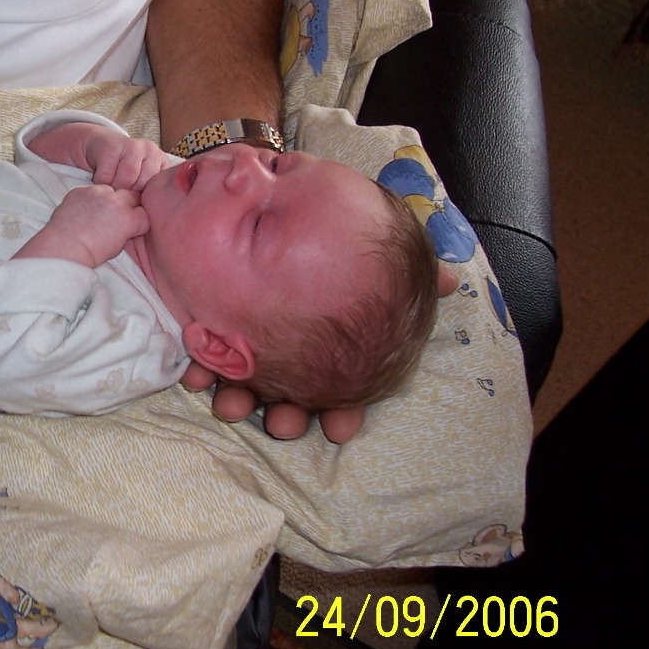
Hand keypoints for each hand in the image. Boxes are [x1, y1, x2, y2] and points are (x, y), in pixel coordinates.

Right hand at [13, 185, 147, 267]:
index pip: (105, 192)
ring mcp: (115, 203)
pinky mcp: (126, 217)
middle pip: (122, 192)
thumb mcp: (66, 216)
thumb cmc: (61, 241)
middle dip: (123, 205)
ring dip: (133, 215)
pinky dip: (141, 228)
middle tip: (120, 223)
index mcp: (84, 191)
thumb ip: (81, 210)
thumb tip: (89, 219)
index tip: (105, 218)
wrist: (64, 247)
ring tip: (124, 232)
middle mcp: (101, 192)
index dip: (109, 205)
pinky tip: (130, 237)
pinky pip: (144, 218)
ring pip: (135, 201)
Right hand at [85, 133, 170, 190]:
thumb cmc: (123, 169)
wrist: (101, 145)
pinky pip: (107, 175)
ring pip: (125, 180)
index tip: (133, 197)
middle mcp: (151, 150)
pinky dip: (101, 181)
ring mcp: (133, 145)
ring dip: (114, 188)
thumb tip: (153, 213)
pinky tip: (101, 177)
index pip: (155, 188)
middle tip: (120, 190)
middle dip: (128, 192)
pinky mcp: (113, 148)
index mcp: (161, 160)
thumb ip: (149, 191)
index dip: (141, 197)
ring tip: (110, 186)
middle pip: (141, 184)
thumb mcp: (141, 178)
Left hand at [193, 267, 462, 444]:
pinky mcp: (214, 336)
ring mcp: (252, 352)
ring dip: (239, 401)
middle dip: (286, 414)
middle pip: (290, 398)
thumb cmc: (337, 248)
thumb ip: (414, 272)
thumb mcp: (378, 255)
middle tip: (281, 422)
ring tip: (229, 405)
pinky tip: (195, 376)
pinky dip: (201, 370)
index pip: (340, 392)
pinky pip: (205, 360)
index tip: (338, 427)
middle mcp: (293, 358)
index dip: (341, 412)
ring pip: (245, 388)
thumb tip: (453, 279)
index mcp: (331, 349)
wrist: (274, 221)